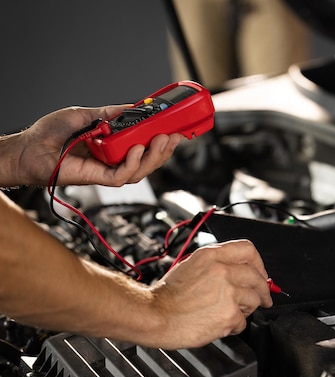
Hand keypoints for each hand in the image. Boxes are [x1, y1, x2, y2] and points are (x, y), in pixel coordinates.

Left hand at [12, 106, 183, 186]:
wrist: (29, 148)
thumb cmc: (49, 134)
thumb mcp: (85, 114)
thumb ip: (110, 113)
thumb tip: (132, 108)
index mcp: (112, 144)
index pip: (143, 144)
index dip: (160, 138)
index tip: (174, 127)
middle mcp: (113, 159)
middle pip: (148, 160)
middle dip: (164, 149)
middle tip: (174, 135)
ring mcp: (107, 170)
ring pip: (141, 171)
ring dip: (155, 156)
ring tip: (161, 140)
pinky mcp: (99, 178)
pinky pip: (123, 175)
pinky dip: (133, 163)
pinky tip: (136, 149)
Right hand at [148, 240, 273, 348]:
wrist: (154, 316)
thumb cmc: (168, 295)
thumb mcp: (191, 265)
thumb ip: (217, 264)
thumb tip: (240, 271)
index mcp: (211, 256)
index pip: (248, 250)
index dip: (259, 264)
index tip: (261, 274)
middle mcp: (222, 271)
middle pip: (257, 277)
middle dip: (263, 290)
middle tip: (264, 298)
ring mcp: (228, 292)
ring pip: (254, 300)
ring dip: (246, 309)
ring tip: (229, 313)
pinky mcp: (229, 314)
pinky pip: (243, 321)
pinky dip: (234, 326)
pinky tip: (220, 324)